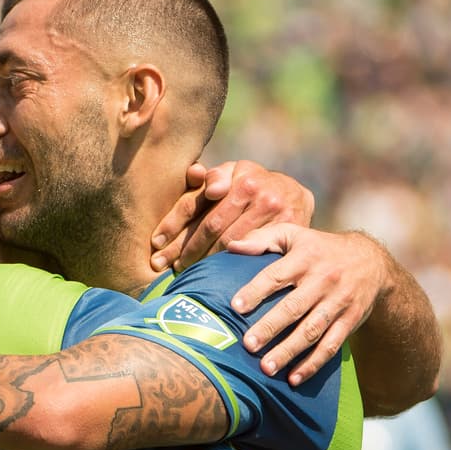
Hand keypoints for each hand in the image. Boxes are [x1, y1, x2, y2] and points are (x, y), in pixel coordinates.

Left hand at [151, 160, 315, 271]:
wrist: (294, 195)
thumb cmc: (251, 185)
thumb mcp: (231, 174)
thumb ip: (211, 177)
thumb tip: (194, 173)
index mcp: (239, 177)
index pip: (196, 203)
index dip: (172, 224)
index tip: (155, 244)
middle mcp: (258, 192)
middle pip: (210, 227)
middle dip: (184, 248)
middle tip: (164, 266)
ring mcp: (275, 213)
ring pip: (229, 244)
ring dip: (203, 261)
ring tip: (183, 273)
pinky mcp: (287, 232)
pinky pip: (252, 254)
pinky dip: (230, 266)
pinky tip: (214, 276)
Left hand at [227, 226, 388, 384]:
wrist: (372, 261)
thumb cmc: (319, 248)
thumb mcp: (294, 235)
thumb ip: (262, 239)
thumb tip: (231, 246)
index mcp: (305, 257)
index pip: (276, 275)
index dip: (256, 290)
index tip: (235, 307)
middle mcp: (323, 280)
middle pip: (294, 307)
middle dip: (270, 327)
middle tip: (248, 345)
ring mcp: (338, 302)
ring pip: (312, 330)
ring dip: (289, 351)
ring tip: (266, 368)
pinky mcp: (350, 321)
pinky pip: (331, 345)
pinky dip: (313, 364)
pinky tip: (294, 379)